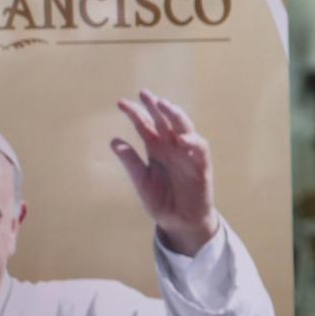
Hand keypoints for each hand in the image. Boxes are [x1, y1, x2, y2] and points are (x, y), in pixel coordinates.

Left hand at [112, 90, 220, 255]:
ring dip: (175, 115)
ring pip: (183, 127)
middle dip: (155, 106)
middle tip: (144, 93)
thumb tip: (113, 141)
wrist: (181, 222)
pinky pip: (199, 148)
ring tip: (164, 105)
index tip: (121, 103)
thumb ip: (131, 161)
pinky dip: (193, 141)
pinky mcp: (201, 165)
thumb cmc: (162, 201)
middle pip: (164, 120)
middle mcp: (171, 146)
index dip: (134, 113)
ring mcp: (187, 153)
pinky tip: (183, 137)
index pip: (145, 125)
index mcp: (156, 148)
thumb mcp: (141, 181)